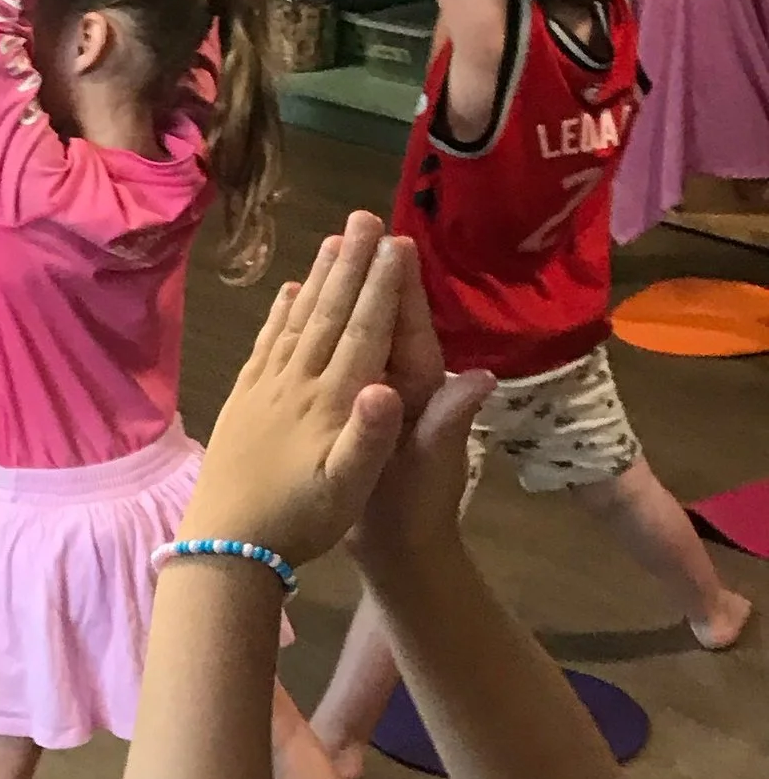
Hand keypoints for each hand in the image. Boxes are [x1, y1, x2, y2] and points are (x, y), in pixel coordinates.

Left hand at [180, 213, 411, 567]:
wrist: (226, 546)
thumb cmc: (299, 522)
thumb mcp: (346, 489)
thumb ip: (372, 438)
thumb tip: (392, 387)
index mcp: (332, 402)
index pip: (364, 332)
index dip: (382, 287)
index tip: (396, 243)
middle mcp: (298, 384)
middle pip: (330, 314)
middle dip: (351, 265)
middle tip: (366, 217)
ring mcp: (266, 389)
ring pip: (298, 321)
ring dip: (319, 278)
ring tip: (335, 240)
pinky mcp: (243, 401)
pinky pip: (267, 345)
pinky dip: (282, 313)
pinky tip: (289, 292)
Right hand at [345, 243, 494, 570]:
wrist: (399, 552)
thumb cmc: (414, 510)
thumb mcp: (433, 463)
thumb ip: (451, 419)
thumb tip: (480, 378)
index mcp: (420, 388)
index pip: (408, 324)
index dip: (400, 283)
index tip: (389, 238)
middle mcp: (400, 383)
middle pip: (383, 319)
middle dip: (369, 274)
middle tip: (354, 226)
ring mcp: (376, 397)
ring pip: (356, 336)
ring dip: (341, 298)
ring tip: (324, 255)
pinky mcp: (353, 413)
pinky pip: (335, 362)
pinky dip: (319, 336)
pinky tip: (297, 316)